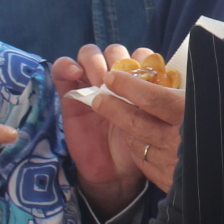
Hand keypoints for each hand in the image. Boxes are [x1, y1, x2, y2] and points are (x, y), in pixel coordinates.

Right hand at [52, 46, 148, 207]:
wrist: (114, 172)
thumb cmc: (136, 145)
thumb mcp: (149, 121)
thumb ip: (152, 99)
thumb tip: (162, 79)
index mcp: (136, 81)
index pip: (140, 55)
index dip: (142, 61)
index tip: (145, 78)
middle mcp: (114, 79)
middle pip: (114, 50)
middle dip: (117, 61)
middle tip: (118, 82)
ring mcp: (90, 84)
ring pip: (89, 54)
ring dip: (95, 62)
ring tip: (99, 81)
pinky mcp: (69, 93)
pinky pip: (62, 70)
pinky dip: (66, 65)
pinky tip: (75, 74)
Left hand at [99, 62, 185, 191]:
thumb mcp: (220, 99)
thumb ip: (197, 86)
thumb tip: (176, 64)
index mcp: (191, 116)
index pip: (151, 98)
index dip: (129, 86)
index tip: (112, 77)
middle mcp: (178, 141)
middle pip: (136, 121)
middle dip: (113, 107)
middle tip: (98, 96)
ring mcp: (173, 164)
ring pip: (137, 142)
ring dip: (124, 128)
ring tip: (115, 115)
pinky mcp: (172, 182)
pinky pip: (145, 162)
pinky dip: (138, 148)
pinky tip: (136, 139)